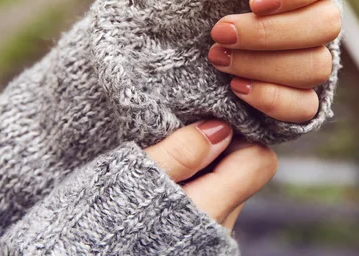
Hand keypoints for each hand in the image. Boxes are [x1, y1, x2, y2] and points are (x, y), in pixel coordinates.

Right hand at [145, 120, 274, 228]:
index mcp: (209, 209)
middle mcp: (218, 226)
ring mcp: (210, 236)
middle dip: (223, 148)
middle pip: (245, 172)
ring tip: (173, 157)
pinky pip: (212, 201)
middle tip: (186, 134)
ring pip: (228, 186)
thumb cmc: (100, 222)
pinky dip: (198, 184)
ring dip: (208, 166)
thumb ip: (179, 154)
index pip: (258, 161)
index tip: (210, 120)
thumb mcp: (134, 180)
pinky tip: (168, 180)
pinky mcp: (198, 239)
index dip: (241, 134)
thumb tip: (220, 128)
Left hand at [209, 0, 347, 122]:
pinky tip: (236, 88)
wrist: (156, 42)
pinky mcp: (293, 100)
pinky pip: (305, 107)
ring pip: (316, 66)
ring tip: (218, 58)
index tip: (255, 0)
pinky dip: (272, 98)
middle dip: (270, 32)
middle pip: (327, 24)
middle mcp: (309, 19)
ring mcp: (304, 61)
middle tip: (220, 32)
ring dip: (263, 64)